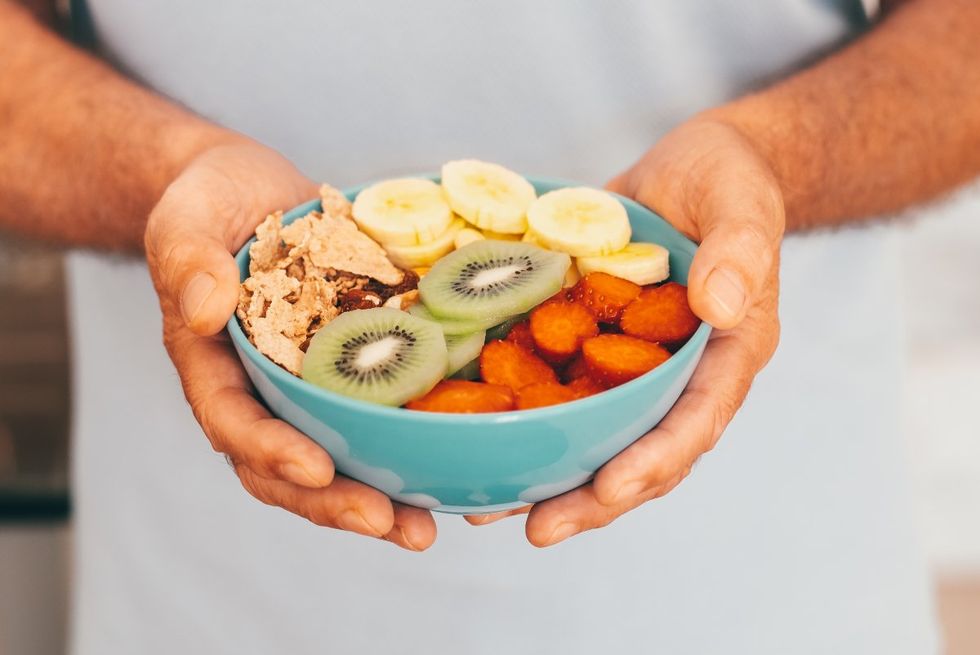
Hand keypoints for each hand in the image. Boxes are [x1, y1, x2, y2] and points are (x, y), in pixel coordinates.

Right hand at [144, 141, 435, 550]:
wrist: (252, 190)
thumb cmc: (210, 200)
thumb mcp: (186, 215)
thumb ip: (188, 257)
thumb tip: (205, 309)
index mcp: (213, 365)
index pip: (233, 422)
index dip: (271, 452)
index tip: (316, 469)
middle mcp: (262, 390)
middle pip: (287, 467)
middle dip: (336, 502)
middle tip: (394, 525)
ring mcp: (309, 384)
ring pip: (338, 454)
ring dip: (380, 495)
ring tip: (428, 526)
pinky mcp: (353, 366)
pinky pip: (378, 412)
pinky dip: (410, 442)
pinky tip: (455, 463)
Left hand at [467, 119, 782, 545]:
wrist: (691, 167)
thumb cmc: (728, 179)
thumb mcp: (741, 201)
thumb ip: (739, 251)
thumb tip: (719, 309)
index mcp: (725, 355)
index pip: (696, 420)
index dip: (655, 459)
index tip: (611, 487)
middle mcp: (677, 375)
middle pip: (641, 452)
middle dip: (592, 496)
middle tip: (537, 528)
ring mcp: (631, 366)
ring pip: (593, 435)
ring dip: (549, 476)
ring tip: (490, 511)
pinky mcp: (590, 344)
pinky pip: (558, 390)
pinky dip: (521, 418)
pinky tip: (473, 437)